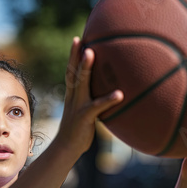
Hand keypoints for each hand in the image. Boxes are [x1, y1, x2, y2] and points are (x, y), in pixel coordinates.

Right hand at [54, 37, 123, 154]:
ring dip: (86, 68)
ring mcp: (77, 106)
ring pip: (81, 83)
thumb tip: (108, 91)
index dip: (73, 56)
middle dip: (75, 55)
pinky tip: (120, 94)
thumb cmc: (79, 129)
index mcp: (73, 94)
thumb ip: (92, 99)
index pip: (71, 71)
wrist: (67, 148)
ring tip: (92, 53)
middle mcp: (73, 97)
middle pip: (73, 72)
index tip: (78, 40)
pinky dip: (108, 100)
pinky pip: (97, 107)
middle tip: (79, 39)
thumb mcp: (85, 110)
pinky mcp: (84, 117)